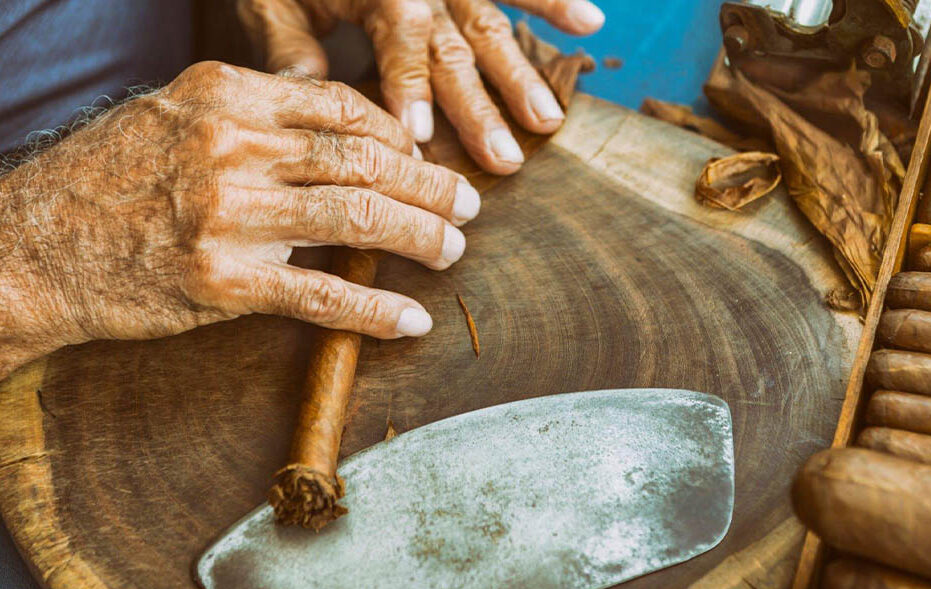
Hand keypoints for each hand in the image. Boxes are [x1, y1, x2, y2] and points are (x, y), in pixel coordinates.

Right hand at [0, 61, 480, 377]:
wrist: (31, 246)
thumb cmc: (108, 180)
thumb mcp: (175, 116)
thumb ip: (253, 116)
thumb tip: (338, 130)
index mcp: (228, 97)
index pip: (344, 108)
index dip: (401, 136)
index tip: (425, 159)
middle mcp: (233, 147)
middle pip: (365, 159)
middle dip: (430, 185)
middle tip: (466, 206)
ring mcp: (228, 215)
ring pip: (357, 219)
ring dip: (420, 237)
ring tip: (452, 251)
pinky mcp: (222, 282)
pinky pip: (321, 297)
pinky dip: (376, 311)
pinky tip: (411, 320)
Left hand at [237, 0, 603, 173]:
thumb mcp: (268, 0)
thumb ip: (289, 46)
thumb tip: (306, 96)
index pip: (400, 38)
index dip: (411, 85)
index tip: (421, 136)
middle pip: (454, 45)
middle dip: (479, 106)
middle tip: (504, 159)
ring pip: (489, 28)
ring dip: (521, 76)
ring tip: (549, 122)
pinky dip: (552, 2)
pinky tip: (590, 23)